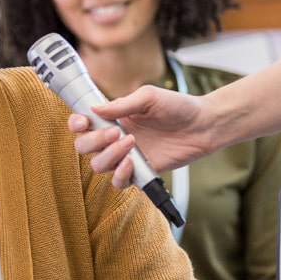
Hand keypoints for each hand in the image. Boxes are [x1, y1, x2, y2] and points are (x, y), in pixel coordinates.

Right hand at [68, 85, 213, 187]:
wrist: (204, 125)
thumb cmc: (178, 107)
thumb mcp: (149, 97)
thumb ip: (122, 105)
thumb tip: (95, 109)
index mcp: (113, 117)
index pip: (83, 123)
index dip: (76, 124)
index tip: (83, 122)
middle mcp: (114, 138)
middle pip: (84, 147)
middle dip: (94, 140)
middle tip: (115, 132)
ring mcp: (126, 156)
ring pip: (98, 165)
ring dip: (109, 155)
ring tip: (131, 143)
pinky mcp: (139, 172)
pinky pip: (118, 182)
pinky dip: (120, 174)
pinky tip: (132, 162)